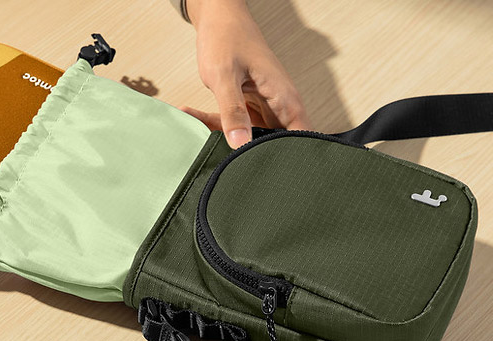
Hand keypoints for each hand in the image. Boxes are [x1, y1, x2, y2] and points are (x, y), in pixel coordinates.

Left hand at [182, 0, 311, 147]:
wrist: (218, 17)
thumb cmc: (227, 37)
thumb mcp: (224, 76)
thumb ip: (232, 111)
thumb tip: (239, 143)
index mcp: (284, 99)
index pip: (300, 140)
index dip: (287, 159)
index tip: (262, 170)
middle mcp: (278, 106)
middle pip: (274, 144)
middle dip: (250, 155)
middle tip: (224, 159)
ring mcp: (264, 107)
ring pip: (250, 137)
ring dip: (224, 136)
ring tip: (200, 131)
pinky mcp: (249, 106)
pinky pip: (235, 123)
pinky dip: (214, 123)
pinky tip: (192, 114)